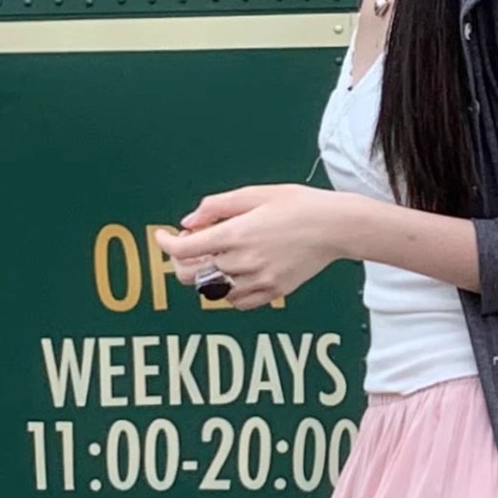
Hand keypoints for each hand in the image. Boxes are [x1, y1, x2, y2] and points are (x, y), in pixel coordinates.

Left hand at [155, 186, 349, 310]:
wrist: (335, 227)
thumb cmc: (298, 204)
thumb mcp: (254, 194)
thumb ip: (216, 207)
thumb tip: (188, 223)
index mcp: (236, 233)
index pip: (185, 249)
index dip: (165, 244)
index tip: (162, 237)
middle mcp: (244, 261)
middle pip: (193, 276)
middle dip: (181, 263)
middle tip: (188, 248)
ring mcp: (259, 280)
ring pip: (214, 292)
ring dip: (207, 277)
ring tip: (217, 257)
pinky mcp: (274, 292)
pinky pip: (238, 303)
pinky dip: (228, 293)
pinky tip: (234, 275)